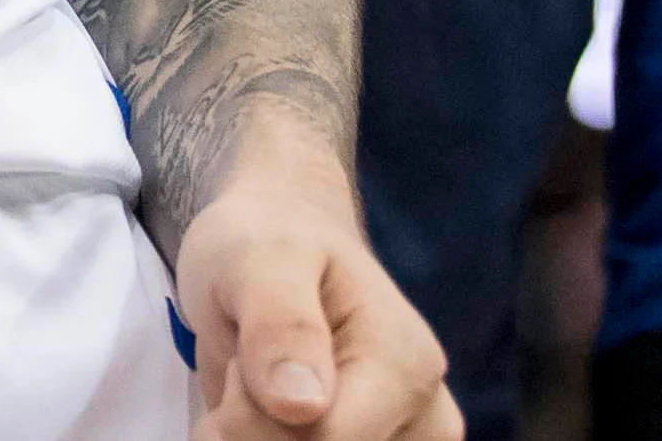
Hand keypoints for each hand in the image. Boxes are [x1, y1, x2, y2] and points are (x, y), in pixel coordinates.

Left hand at [174, 138, 457, 440]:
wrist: (283, 240)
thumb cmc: (270, 242)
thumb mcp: (262, 257)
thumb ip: (281, 323)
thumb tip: (303, 407)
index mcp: (407, 368)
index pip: (320, 440)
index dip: (250, 421)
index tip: (236, 367)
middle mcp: (424, 420)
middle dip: (253, 431)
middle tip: (244, 371)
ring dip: (258, 438)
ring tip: (258, 388)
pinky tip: (268, 415)